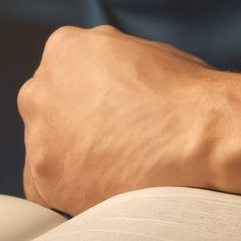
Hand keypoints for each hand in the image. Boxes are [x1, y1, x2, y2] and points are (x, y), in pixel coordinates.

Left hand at [17, 25, 226, 212]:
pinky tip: (102, 188)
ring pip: (45, 149)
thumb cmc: (183, 91)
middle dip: (70, 123)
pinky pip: (45, 190)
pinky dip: (68, 193)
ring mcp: (39, 138)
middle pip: (45, 108)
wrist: (200, 134)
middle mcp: (40, 89)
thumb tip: (102, 79)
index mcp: (63, 48)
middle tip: (110, 140)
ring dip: (71, 159)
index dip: (88, 95)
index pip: (62, 74)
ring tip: (115, 167)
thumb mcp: (137, 49)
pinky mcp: (47, 181)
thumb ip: (105, 61)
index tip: (110, 112)